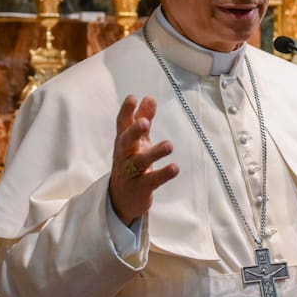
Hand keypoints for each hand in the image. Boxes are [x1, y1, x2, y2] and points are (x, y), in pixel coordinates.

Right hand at [109, 95, 178, 225]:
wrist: (121, 199)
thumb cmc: (131, 163)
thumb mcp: (137, 141)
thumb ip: (143, 119)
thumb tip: (149, 97)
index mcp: (124, 142)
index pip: (122, 125)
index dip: (126, 111)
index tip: (132, 98)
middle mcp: (124, 156)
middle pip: (126, 142)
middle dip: (134, 132)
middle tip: (144, 123)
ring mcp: (131, 173)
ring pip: (140, 162)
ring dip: (154, 153)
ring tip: (169, 146)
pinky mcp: (140, 188)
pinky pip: (152, 181)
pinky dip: (163, 174)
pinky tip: (175, 168)